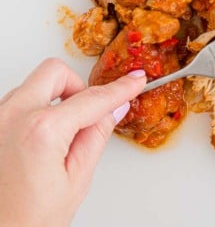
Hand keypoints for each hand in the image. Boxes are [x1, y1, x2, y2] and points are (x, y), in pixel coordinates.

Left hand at [0, 58, 145, 226]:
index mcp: (41, 131)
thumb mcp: (76, 179)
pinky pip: (17, 102)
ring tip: (60, 137)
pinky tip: (42, 140)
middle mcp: (11, 117)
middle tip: (88, 114)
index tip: (134, 80)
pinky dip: (35, 111)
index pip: (92, 99)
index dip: (120, 89)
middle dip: (77, 87)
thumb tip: (112, 110)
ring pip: (33, 85)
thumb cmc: (27, 221)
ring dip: (54, 100)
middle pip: (55, 72)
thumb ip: (96, 136)